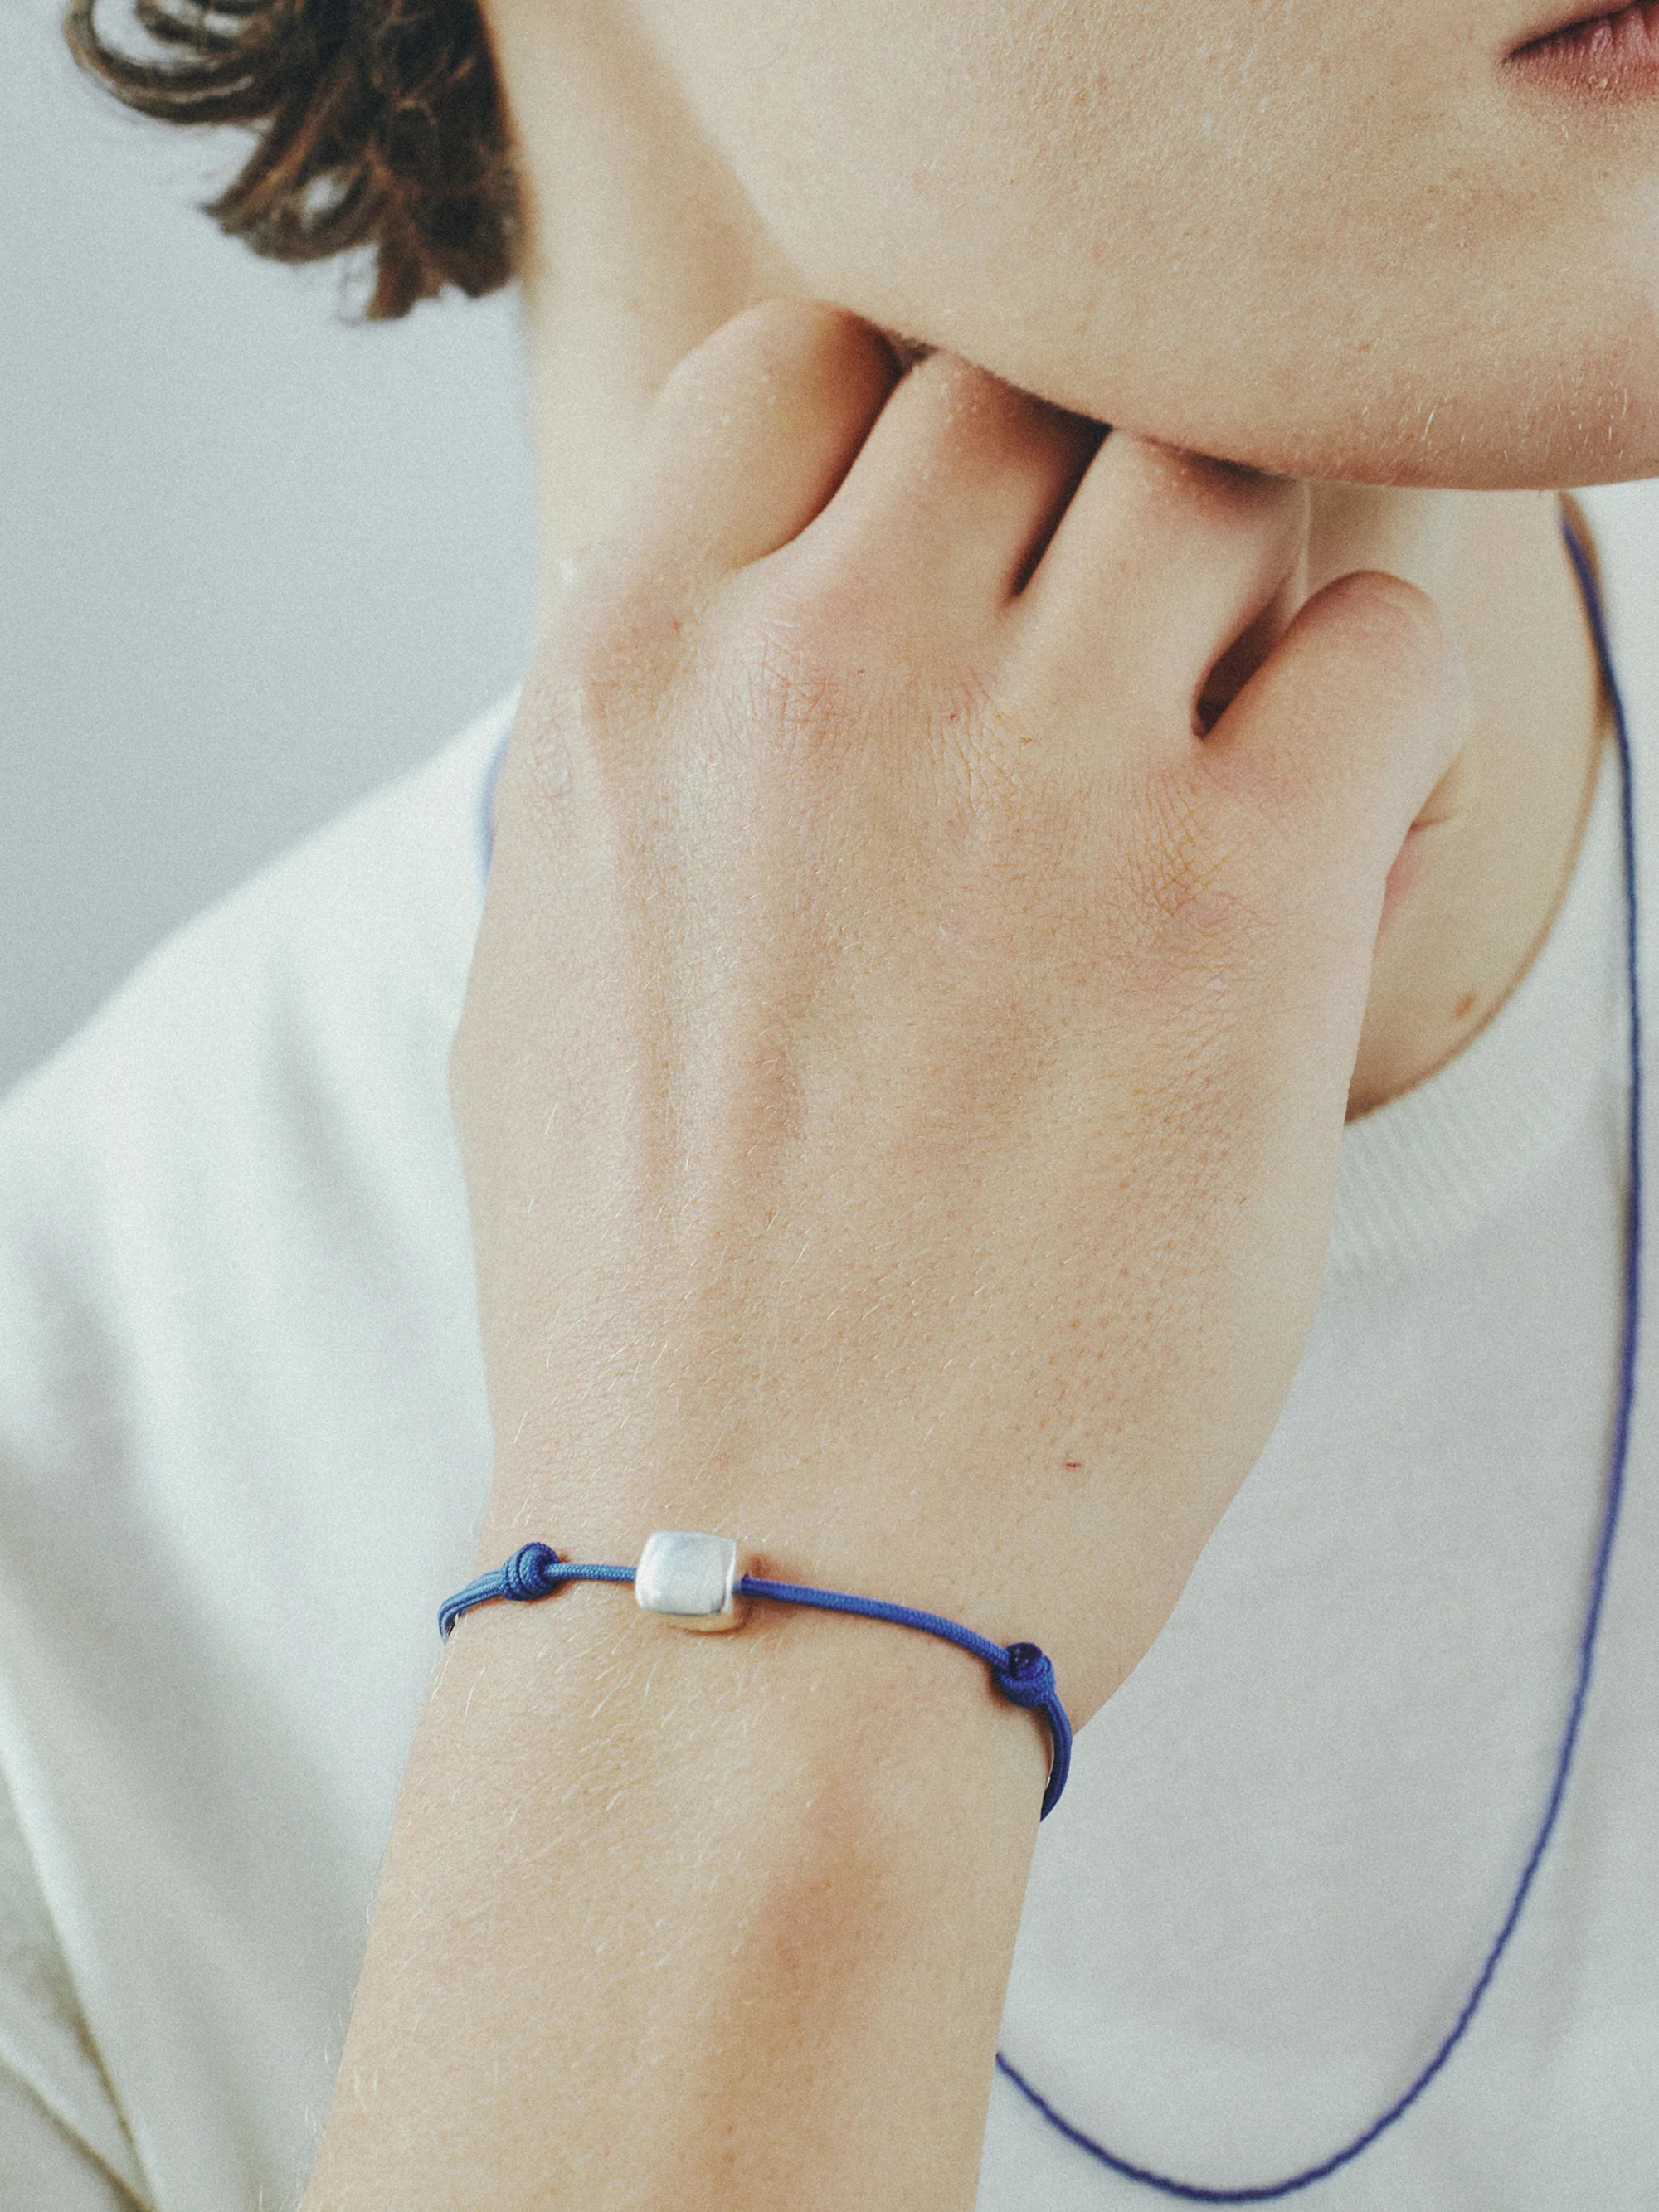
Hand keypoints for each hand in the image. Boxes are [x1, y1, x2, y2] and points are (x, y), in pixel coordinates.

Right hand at [451, 299, 1467, 1728]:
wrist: (755, 1569)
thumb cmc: (653, 1307)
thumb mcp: (553, 983)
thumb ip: (653, 772)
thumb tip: (762, 646)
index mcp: (628, 682)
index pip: (808, 355)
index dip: (906, 422)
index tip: (956, 540)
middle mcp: (816, 675)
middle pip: (1033, 386)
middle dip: (1082, 490)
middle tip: (1108, 649)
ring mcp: (1025, 776)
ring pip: (1217, 472)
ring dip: (1242, 584)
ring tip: (1222, 739)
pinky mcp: (1228, 906)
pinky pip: (1386, 649)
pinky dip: (1382, 717)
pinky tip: (1325, 840)